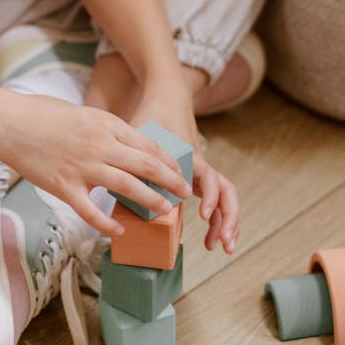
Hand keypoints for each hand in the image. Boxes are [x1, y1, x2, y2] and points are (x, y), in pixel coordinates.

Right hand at [0, 89, 191, 235]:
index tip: (179, 171)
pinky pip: (91, 211)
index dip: (167, 160)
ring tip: (165, 211)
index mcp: (105, 124)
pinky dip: (107, 224)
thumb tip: (126, 146)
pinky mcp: (63, 187)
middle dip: (169, 180)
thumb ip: (105, 129)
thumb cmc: (42, 113)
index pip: (146, 144)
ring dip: (149, 200)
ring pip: (126, 186)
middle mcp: (99, 145)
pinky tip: (119, 231)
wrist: (8, 122)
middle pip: (144, 165)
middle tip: (185, 192)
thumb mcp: (84, 113)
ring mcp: (82, 167)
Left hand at [131, 83, 239, 255]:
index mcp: (191, 157)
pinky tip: (211, 236)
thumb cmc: (152, 116)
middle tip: (224, 244)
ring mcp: (203, 171)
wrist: (167, 97)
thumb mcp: (139, 135)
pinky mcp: (199, 175)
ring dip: (228, 221)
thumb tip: (115, 186)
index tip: (203, 216)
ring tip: (224, 247)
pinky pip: (215, 198)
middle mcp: (202, 165)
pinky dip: (217, 217)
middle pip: (227, 191)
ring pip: (226, 197)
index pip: (211, 178)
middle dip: (229, 218)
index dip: (211, 198)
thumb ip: (131, 158)